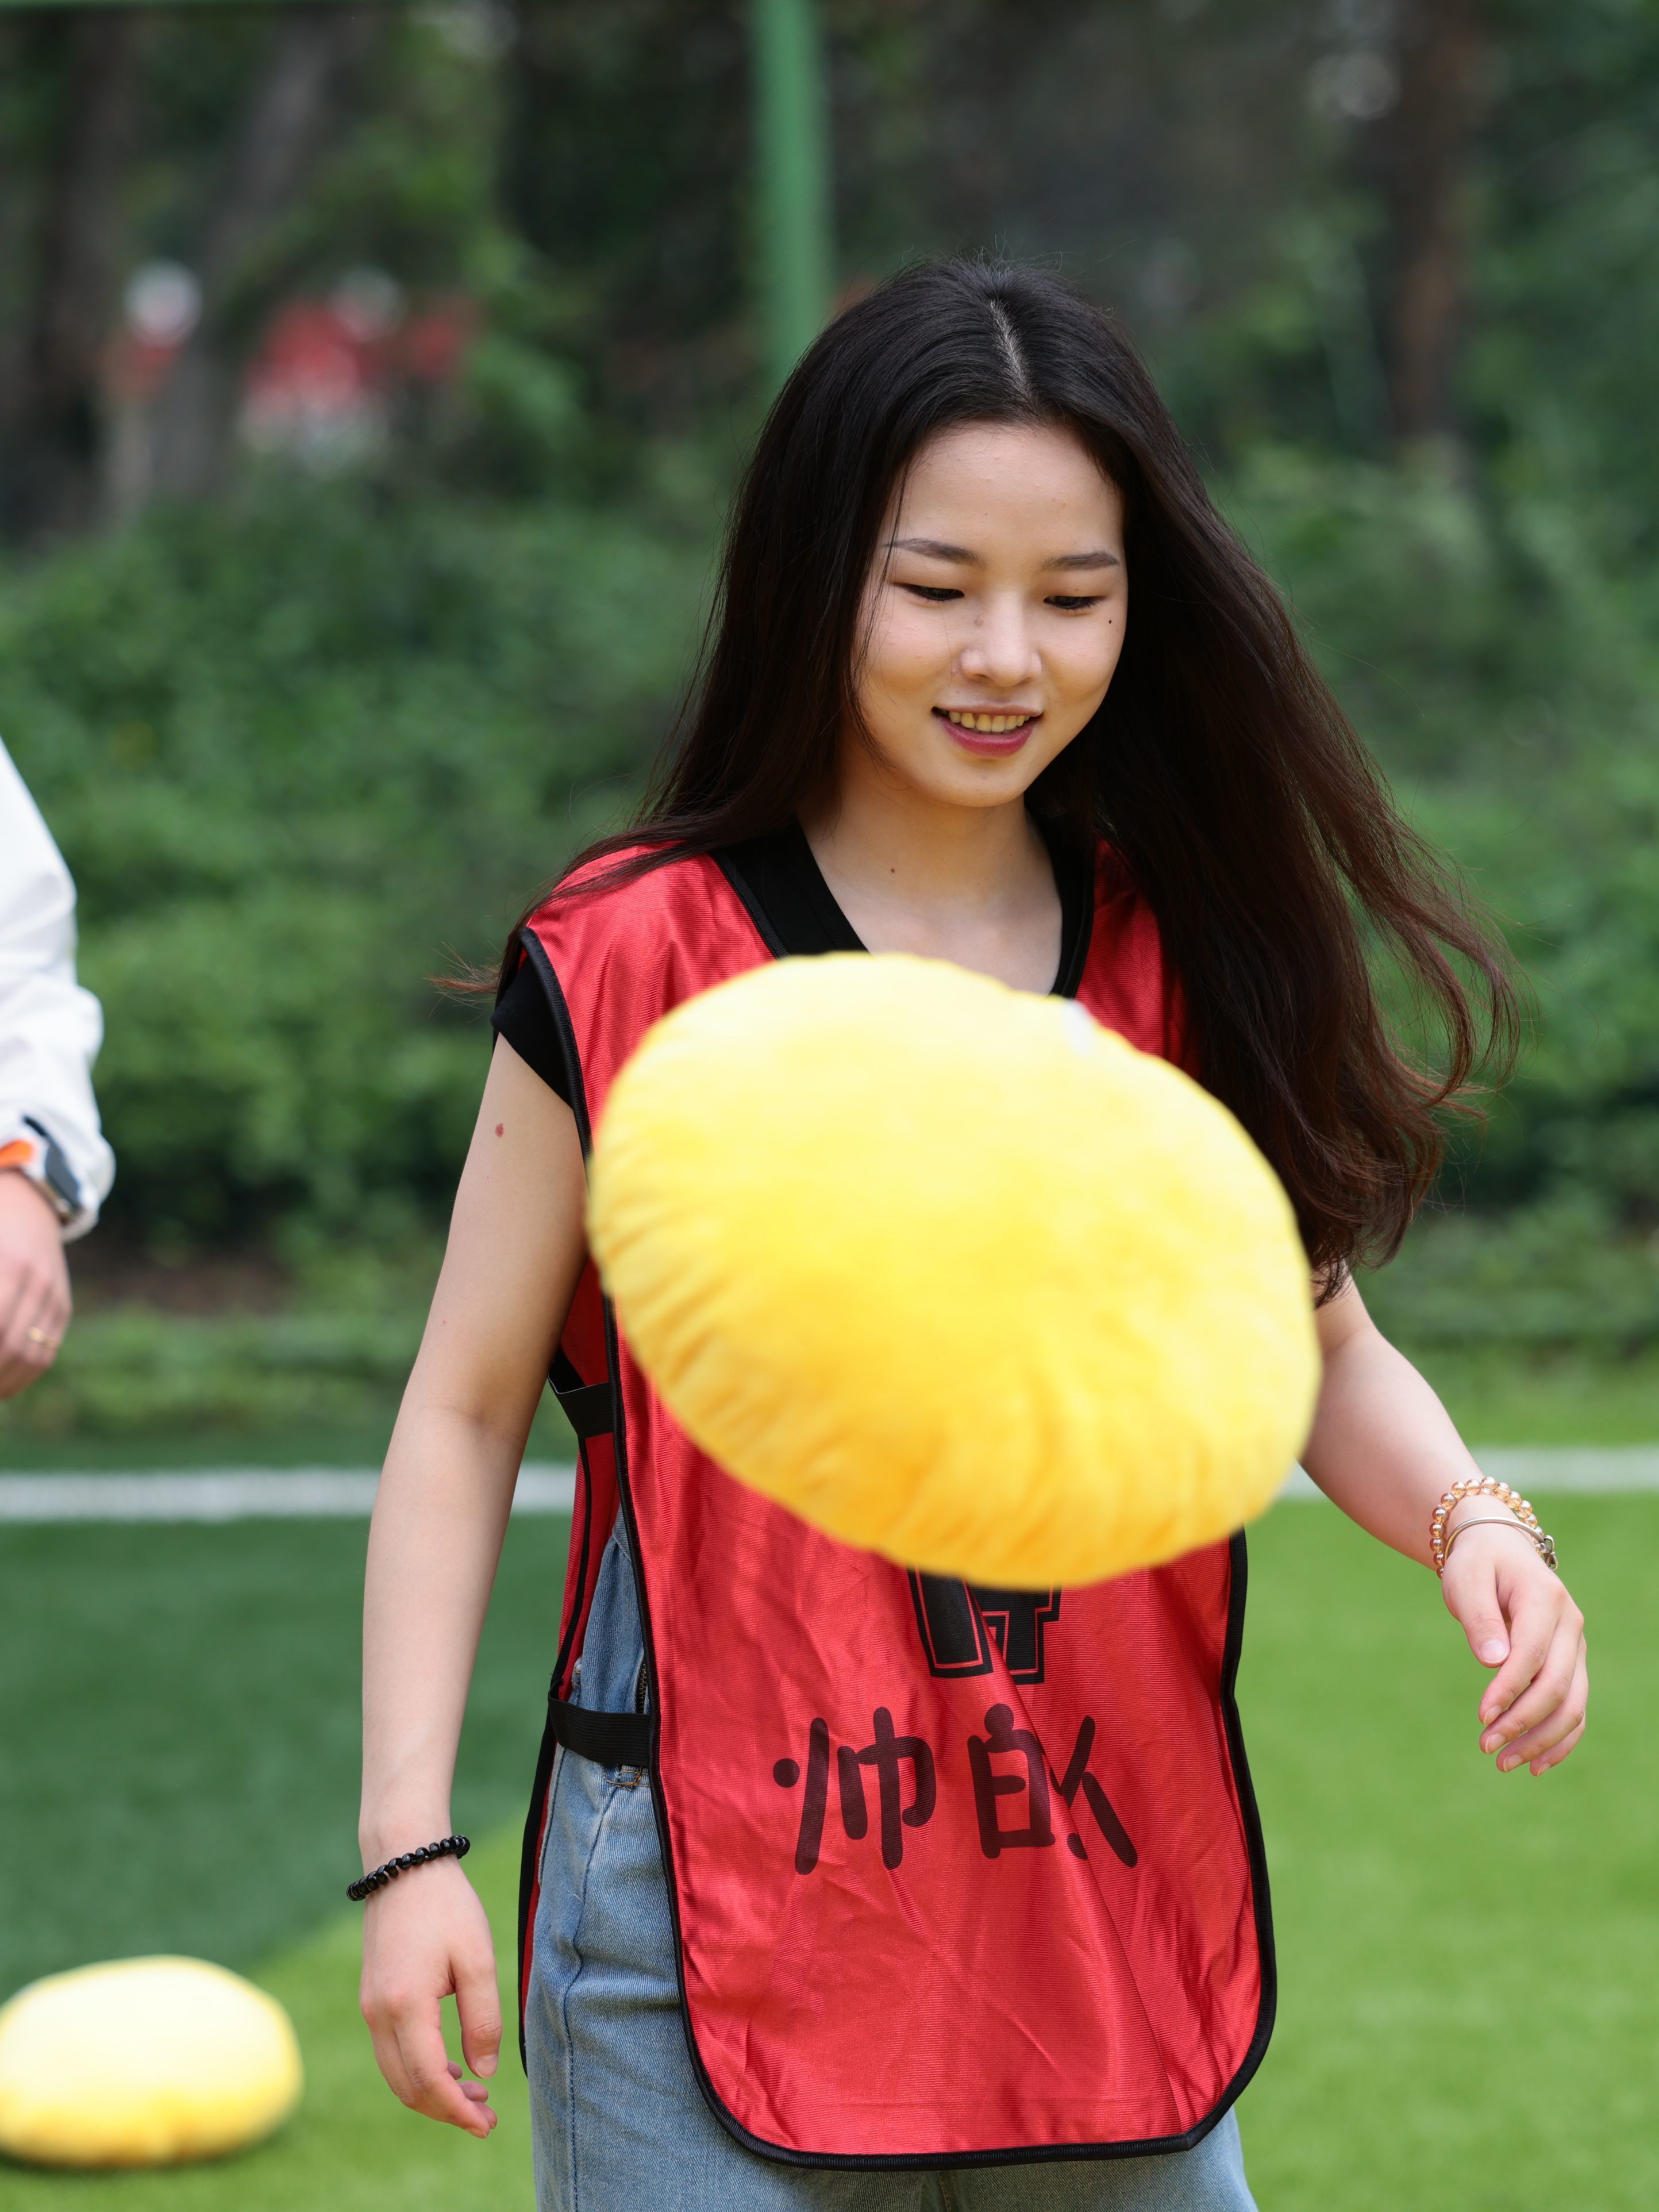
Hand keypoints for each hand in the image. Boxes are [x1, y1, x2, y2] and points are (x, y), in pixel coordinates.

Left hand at [0, 1170, 70, 1399]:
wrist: (29, 1201)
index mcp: (10, 1265)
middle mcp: (38, 1282)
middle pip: (12, 1346)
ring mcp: (55, 1295)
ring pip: (33, 1355)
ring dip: (4, 1382)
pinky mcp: (63, 1306)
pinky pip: (48, 1351)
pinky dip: (24, 1375)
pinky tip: (2, 1386)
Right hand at [359, 1858, 501, 2136]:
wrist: (404, 1864)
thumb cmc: (447, 1906)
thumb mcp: (478, 1959)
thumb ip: (482, 2019)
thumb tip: (483, 2073)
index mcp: (405, 2005)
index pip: (428, 2080)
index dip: (457, 2110)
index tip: (486, 2125)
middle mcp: (378, 2014)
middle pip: (407, 2088)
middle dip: (446, 2110)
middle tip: (487, 2116)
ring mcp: (370, 2008)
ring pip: (396, 2075)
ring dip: (432, 2092)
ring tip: (475, 2094)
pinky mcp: (372, 1999)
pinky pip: (392, 2053)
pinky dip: (419, 2070)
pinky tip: (451, 2066)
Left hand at [1440, 1522, 1586, 1775]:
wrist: (1499, 1551)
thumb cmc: (1478, 1565)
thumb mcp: (1467, 1579)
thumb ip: (1480, 1618)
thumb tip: (1493, 1663)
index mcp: (1546, 1599)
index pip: (1532, 1654)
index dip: (1509, 1689)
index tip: (1481, 1717)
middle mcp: (1571, 1626)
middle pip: (1557, 1686)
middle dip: (1523, 1722)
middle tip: (1486, 1747)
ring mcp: (1576, 1648)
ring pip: (1572, 1705)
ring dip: (1541, 1739)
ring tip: (1503, 1763)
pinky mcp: (1573, 1666)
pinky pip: (1576, 1710)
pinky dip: (1560, 1740)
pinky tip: (1535, 1765)